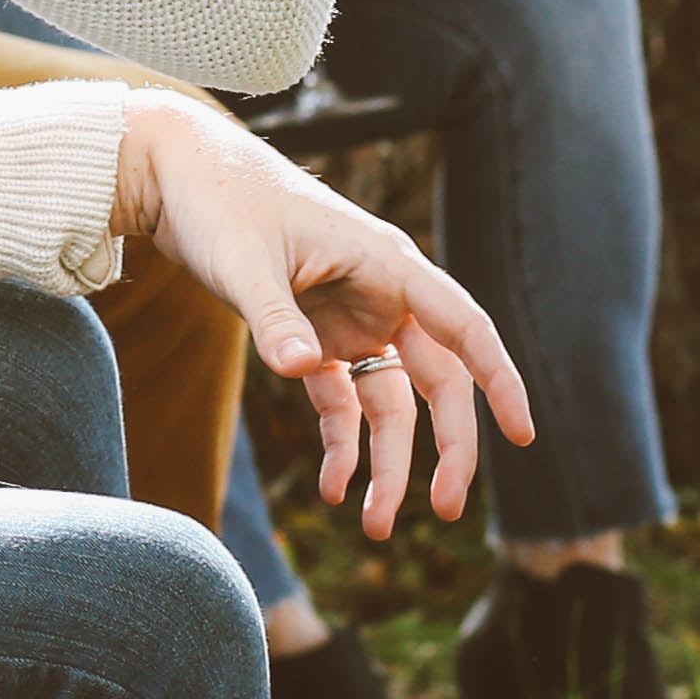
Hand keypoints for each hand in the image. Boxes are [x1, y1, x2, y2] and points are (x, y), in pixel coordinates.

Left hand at [113, 92, 534, 539]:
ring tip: (372, 524)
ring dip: (387, 462)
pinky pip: (341, 401)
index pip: (462, 326)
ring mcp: (348, 317)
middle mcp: (380, 294)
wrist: (176, 174)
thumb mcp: (244, 261)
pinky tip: (332, 487)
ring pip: (390, 402)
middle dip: (446, 447)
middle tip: (444, 510)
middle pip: (437, 380)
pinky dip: (341, 444)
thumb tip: (302, 370)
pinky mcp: (313, 334)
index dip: (498, 379)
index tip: (523, 433)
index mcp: (386, 264)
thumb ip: (276, 318)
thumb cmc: (221, 201)